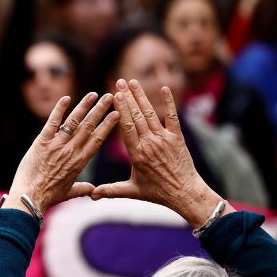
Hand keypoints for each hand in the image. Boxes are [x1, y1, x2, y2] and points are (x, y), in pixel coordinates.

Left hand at [7, 92, 118, 212]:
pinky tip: (66, 98)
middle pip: (89, 126)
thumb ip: (82, 188)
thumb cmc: (48, 196)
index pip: (98, 139)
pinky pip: (52, 123)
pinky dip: (59, 110)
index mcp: (80, 161)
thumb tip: (93, 190)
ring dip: (84, 106)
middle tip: (110, 96)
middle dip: (100, 110)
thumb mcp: (68, 192)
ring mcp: (56, 145)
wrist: (29, 196)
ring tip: (94, 94)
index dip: (108, 125)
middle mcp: (71, 151)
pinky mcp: (41, 142)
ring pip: (74, 122)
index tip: (117, 114)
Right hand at [90, 79, 231, 226]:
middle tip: (120, 81)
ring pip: (150, 114)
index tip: (115, 95)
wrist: (185, 192)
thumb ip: (111, 190)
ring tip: (134, 82)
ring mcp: (164, 139)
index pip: (126, 127)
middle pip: (136, 116)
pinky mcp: (177, 138)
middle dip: (128, 97)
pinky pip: (173, 117)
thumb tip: (92, 195)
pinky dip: (169, 103)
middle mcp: (150, 143)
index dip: (121, 109)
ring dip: (142, 96)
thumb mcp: (132, 191)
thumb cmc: (157, 192)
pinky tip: (165, 89)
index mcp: (136, 154)